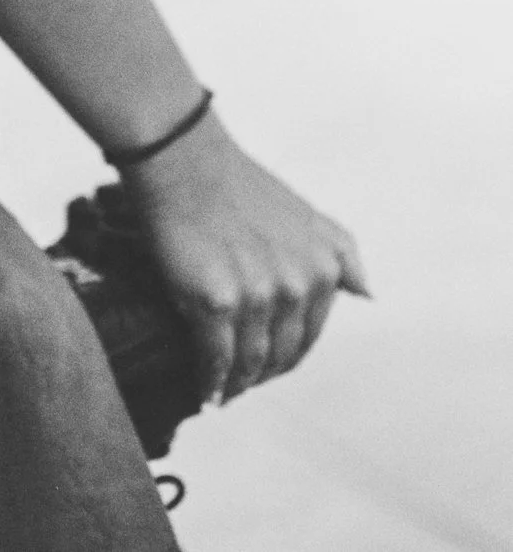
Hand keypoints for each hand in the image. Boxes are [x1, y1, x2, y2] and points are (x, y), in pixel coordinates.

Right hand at [123, 110, 368, 403]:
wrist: (181, 157)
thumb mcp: (305, 212)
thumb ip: (340, 251)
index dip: (288, 355)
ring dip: (238, 384)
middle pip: (282, 355)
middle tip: (244, 383)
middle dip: (264, 374)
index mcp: (323, 267)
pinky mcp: (216, 301)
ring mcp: (258, 295)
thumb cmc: (236, 181)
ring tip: (225, 393)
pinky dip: (211, 382)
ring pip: (250, 361)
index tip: (269, 364)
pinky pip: (216, 358)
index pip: (309, 335)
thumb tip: (368, 295)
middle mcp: (298, 285)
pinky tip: (206, 394)